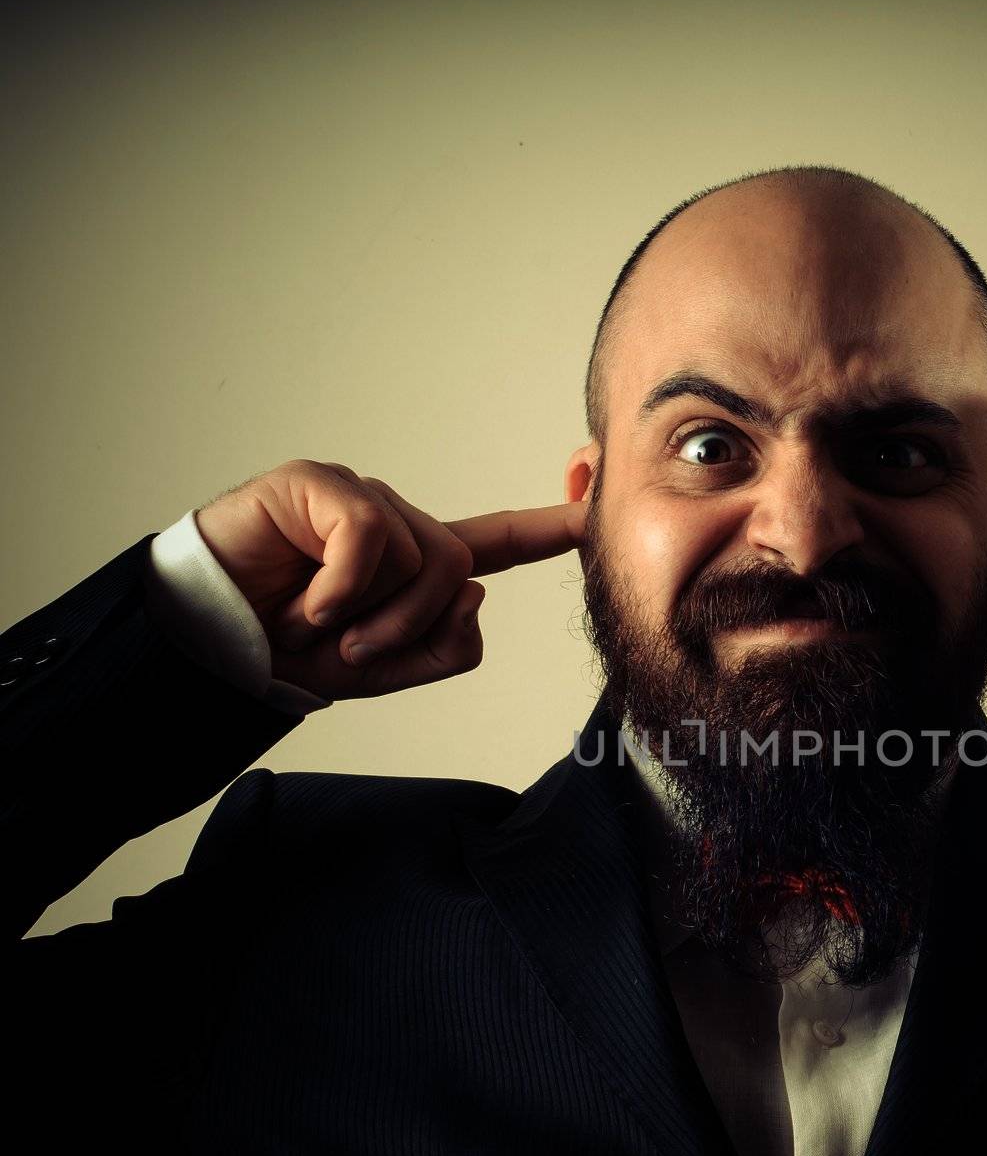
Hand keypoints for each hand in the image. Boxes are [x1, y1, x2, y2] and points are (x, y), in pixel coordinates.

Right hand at [193, 459, 587, 700]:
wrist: (217, 645)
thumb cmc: (297, 650)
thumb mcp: (388, 670)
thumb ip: (448, 644)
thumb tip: (478, 590)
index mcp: (419, 564)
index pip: (496, 542)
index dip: (550, 529)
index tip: (600, 504)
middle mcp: (399, 523)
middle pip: (460, 571)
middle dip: (410, 627)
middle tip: (351, 649)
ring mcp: (361, 499)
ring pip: (422, 557)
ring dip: (371, 616)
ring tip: (318, 623)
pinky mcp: (320, 485)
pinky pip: (370, 538)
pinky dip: (339, 589)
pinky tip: (304, 600)